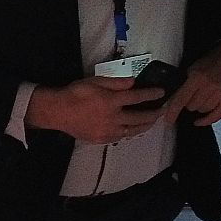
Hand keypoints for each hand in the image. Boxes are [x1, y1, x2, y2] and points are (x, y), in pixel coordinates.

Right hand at [26, 76, 164, 143]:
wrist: (58, 112)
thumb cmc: (76, 93)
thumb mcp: (94, 81)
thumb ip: (115, 82)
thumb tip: (133, 82)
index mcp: (111, 101)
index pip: (137, 97)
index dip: (151, 94)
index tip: (161, 93)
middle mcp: (113, 117)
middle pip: (139, 117)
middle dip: (153, 113)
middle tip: (162, 110)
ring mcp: (108, 130)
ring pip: (133, 130)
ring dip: (146, 125)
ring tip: (153, 121)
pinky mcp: (103, 139)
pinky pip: (122, 137)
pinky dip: (131, 132)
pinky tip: (134, 128)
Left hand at [163, 44, 220, 126]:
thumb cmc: (211, 62)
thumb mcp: (193, 67)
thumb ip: (183, 83)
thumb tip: (170, 101)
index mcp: (197, 76)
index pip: (181, 98)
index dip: (172, 111)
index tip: (168, 120)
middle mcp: (210, 86)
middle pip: (191, 106)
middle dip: (188, 103)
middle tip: (192, 96)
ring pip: (202, 111)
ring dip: (199, 108)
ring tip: (202, 98)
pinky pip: (215, 116)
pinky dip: (206, 120)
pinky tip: (199, 121)